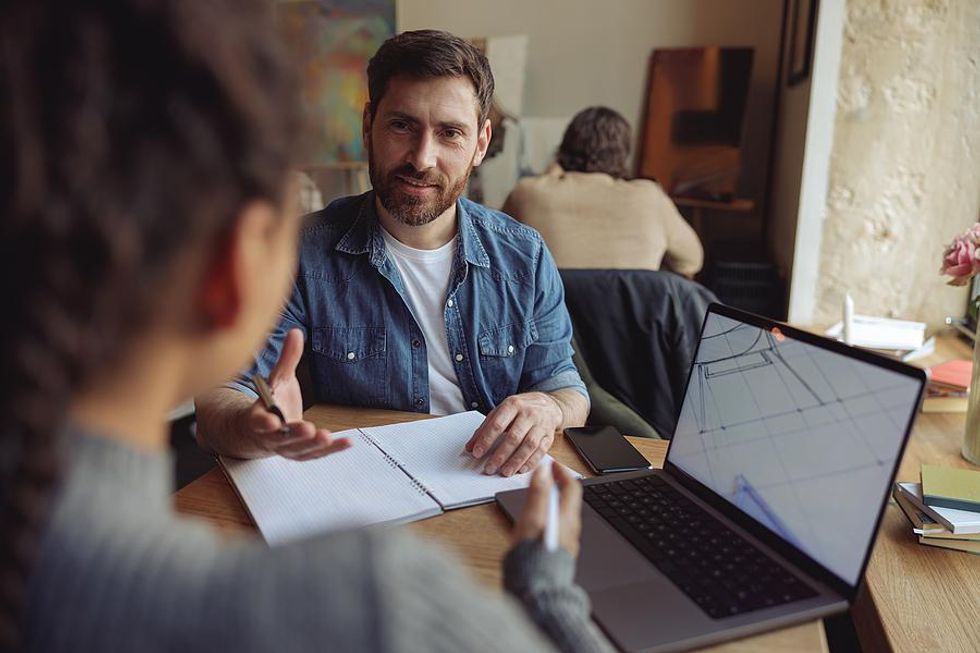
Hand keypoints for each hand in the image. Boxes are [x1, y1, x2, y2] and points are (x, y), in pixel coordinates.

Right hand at [242, 328, 350, 460]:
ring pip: (299, 449)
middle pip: (281, 438)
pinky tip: (346, 443)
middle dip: (294, 434)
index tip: (272, 421)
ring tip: (326, 437)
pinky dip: (331, 450)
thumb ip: (288, 358)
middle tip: (307, 429)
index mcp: (260, 417)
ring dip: (313, 445)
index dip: (264, 422)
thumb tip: (295, 332)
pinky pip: (316, 454)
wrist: (265, 429)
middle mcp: (271, 436)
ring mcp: (287, 447)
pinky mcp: (302, 453)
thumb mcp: (279, 378)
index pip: (259, 421)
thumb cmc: (272, 401)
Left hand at [465, 392, 562, 475]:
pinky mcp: (549, 435)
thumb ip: (485, 428)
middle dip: (500, 455)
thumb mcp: (501, 411)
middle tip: (490, 468)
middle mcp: (528, 414)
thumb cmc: (520, 409)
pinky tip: (521, 469)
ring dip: (515, 461)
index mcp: (513, 405)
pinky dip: (531, 462)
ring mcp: (541, 425)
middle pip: (514, 437)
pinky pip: (541, 450)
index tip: (477, 453)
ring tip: (505, 472)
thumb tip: (470, 446)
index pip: (497, 424)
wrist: (548, 404)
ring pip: (528, 445)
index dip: (486, 440)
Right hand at [511, 462, 581, 556]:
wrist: (537, 588)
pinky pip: (559, 527)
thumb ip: (538, 494)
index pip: (572, 487)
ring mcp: (567, 542)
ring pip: (564, 514)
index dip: (562, 473)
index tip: (553, 465)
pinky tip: (539, 521)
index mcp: (567, 518)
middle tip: (546, 477)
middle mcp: (571, 529)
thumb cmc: (533, 555)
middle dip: (558, 486)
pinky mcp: (559, 552)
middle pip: (569, 501)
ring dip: (554, 500)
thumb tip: (543, 471)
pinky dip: (551, 515)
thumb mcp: (532, 518)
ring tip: (540, 496)